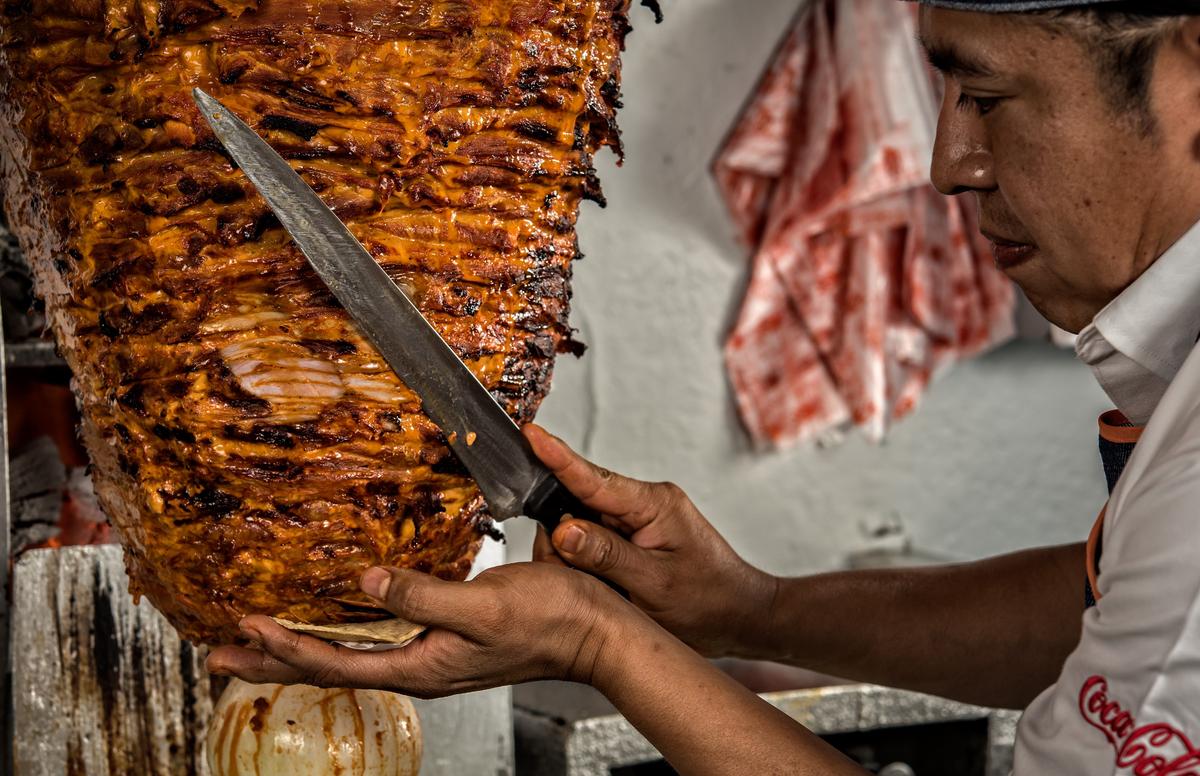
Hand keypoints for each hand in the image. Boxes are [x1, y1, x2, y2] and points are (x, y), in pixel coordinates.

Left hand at [205, 561, 636, 696]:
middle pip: (328, 669)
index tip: (246, 628)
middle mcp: (418, 666)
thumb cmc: (550, 622)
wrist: (594, 631)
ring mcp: (429, 654)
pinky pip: (375, 640)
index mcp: (423, 666)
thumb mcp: (485, 605)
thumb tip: (365, 582)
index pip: (337, 665)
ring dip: (297, 648)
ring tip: (256, 641)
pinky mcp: (442, 638)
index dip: (286, 648)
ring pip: (347, 655)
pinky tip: (334, 618)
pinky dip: (340, 632)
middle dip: (271, 662)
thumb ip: (423, 595)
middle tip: (219, 654)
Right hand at [525, 425, 777, 658]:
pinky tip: (602, 585)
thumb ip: (606, 556)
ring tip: (602, 588)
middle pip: (579, 502)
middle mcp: (645, 504)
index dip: (557, 457)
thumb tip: (562, 530)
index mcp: (654, 504)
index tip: (530, 435)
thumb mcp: (655, 585)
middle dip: (561, 534)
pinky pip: (595, 539)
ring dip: (576, 555)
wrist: (740, 615)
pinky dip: (587, 562)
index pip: (594, 478)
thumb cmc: (709, 601)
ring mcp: (639, 519)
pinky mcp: (634, 536)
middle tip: (563, 570)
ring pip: (583, 524)